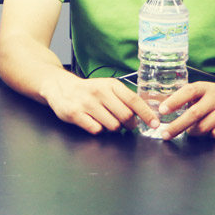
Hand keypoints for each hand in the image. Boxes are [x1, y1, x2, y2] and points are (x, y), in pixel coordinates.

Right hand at [41, 74, 159, 134]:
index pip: (134, 100)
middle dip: (129, 125)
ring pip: (112, 126)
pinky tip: (94, 123)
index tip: (155, 123)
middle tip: (125, 124)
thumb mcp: (107, 88)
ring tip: (105, 121)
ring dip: (112, 128)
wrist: (60, 87)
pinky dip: (98, 130)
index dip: (147, 114)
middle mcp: (99, 92)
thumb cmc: (88, 90)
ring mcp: (86, 103)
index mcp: (110, 84)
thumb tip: (145, 115)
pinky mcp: (75, 114)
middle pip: (126, 116)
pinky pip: (96, 130)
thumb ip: (124, 99)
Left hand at [157, 76, 214, 139]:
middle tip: (166, 134)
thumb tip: (164, 108)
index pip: (188, 91)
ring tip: (191, 130)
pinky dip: (210, 135)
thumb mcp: (204, 91)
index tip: (162, 110)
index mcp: (205, 88)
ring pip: (204, 127)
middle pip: (194, 114)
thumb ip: (187, 98)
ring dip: (193, 132)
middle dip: (177, 126)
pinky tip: (211, 129)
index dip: (174, 101)